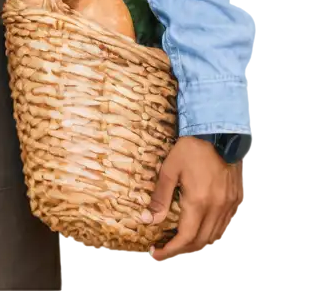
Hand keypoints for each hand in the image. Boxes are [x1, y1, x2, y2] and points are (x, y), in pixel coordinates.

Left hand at [142, 136, 240, 260]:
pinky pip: (224, 223)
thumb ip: (160, 196)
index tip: (156, 254)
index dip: (170, 248)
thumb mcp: (169, 169)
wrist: (217, 132)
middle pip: (201, 240)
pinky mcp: (235, 199)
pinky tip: (199, 223)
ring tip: (179, 235)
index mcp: (199, 202)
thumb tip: (148, 219)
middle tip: (165, 243)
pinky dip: (210, 229)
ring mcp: (229, 204)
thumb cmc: (190, 148)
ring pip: (214, 234)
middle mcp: (217, 207)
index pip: (185, 237)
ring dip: (197, 239)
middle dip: (182, 246)